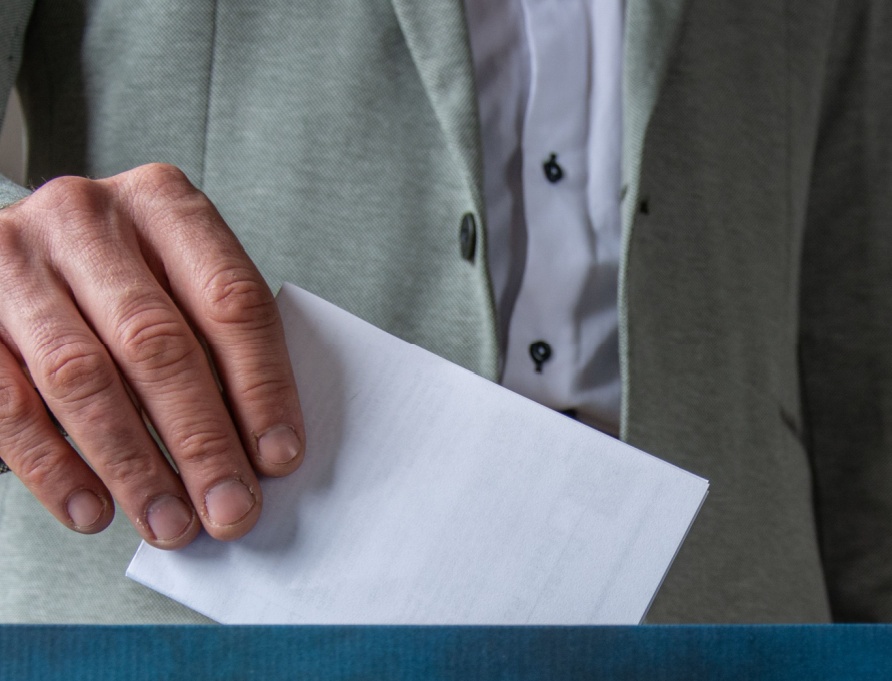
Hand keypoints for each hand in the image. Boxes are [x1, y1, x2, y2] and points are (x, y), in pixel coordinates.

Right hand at [0, 163, 304, 547]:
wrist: (14, 252)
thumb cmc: (119, 275)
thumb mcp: (174, 279)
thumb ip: (215, 342)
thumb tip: (260, 450)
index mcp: (162, 202)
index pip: (230, 300)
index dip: (262, 385)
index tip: (279, 457)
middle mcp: (86, 218)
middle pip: (159, 343)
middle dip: (201, 441)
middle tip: (231, 508)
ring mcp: (13, 260)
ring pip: (84, 378)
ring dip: (134, 465)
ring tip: (171, 523)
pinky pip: (9, 404)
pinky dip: (55, 467)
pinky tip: (93, 511)